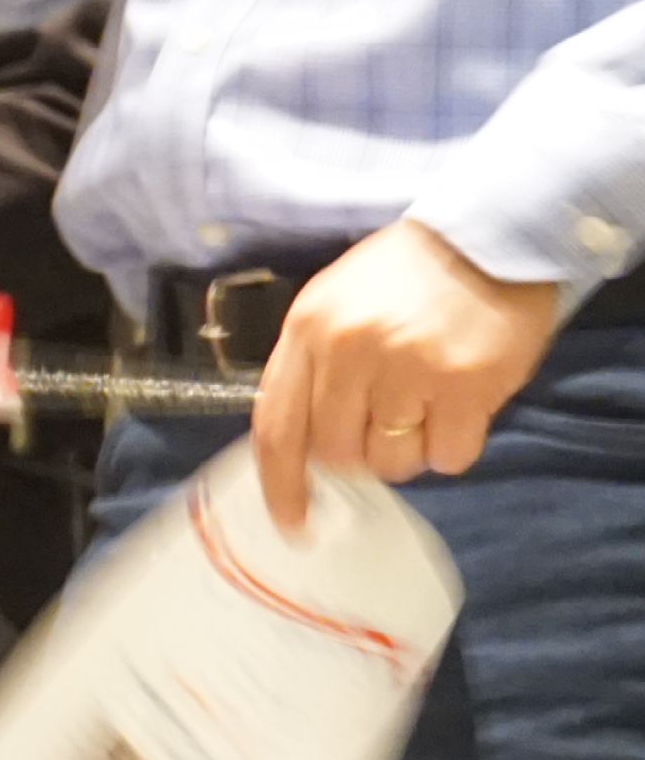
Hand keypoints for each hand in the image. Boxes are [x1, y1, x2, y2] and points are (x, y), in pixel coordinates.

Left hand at [247, 219, 560, 532]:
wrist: (482, 239)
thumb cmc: (404, 276)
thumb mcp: (334, 304)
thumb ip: (313, 367)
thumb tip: (302, 444)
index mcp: (307, 328)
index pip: (276, 423)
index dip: (280, 482)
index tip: (290, 520)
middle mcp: (348, 349)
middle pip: (336, 453)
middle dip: (359, 453)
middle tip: (386, 421)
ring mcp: (406, 369)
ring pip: (391, 462)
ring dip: (408, 448)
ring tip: (424, 402)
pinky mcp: (463, 386)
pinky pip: (447, 458)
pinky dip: (453, 443)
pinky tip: (458, 403)